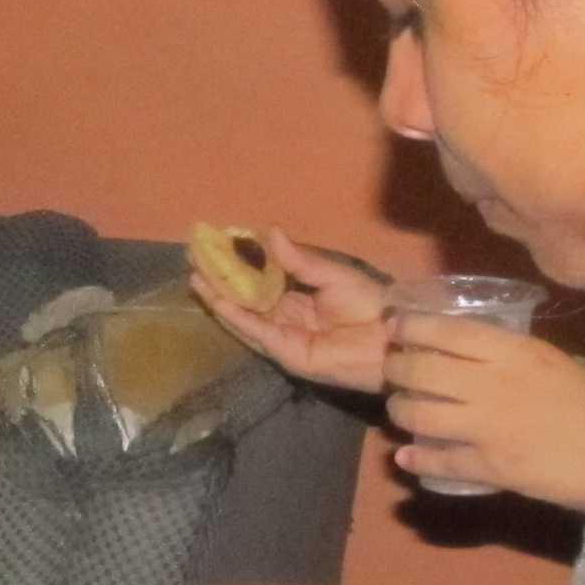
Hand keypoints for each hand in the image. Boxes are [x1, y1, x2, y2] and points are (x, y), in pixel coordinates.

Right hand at [190, 231, 394, 391]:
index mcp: (301, 298)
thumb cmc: (369, 303)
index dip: (241, 266)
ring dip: (221, 299)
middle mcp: (288, 318)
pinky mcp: (286, 353)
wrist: (389, 337)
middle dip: (222, 282)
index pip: (263, 281)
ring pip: (246, 316)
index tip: (219, 246)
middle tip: (196, 260)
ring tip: (196, 278)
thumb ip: (298, 259)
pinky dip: (237, 317)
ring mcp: (285, 337)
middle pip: (247, 300)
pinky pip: (256, 333)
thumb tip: (271, 231)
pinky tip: (218, 301)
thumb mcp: (331, 274)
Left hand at [385, 314, 584, 510]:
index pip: (446, 331)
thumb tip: (492, 356)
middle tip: (393, 368)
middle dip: (397, 367)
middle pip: (421, 369)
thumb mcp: (562, 363)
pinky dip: (417, 459)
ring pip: (419, 414)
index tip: (395, 325)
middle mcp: (491, 384)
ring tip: (401, 408)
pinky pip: (439, 461)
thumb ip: (521, 358)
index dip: (412, 327)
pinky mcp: (490, 468)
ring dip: (401, 410)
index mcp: (515, 352)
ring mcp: (486, 427)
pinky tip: (406, 456)